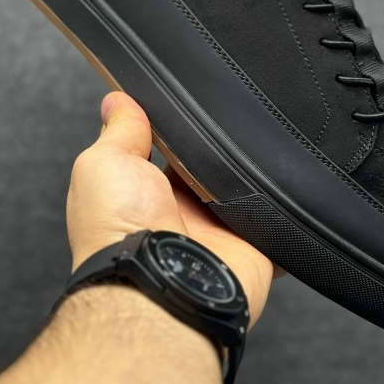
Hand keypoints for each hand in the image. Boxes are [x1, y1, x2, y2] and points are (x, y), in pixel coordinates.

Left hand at [66, 91, 276, 324]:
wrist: (159, 282)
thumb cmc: (117, 232)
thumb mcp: (103, 163)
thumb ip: (118, 131)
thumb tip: (117, 100)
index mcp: (143, 194)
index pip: (168, 150)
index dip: (177, 127)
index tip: (188, 102)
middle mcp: (182, 214)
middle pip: (211, 166)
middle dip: (217, 147)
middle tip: (220, 129)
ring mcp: (219, 230)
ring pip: (246, 185)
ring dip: (247, 170)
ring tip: (245, 152)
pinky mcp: (254, 244)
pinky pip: (277, 215)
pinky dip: (280, 201)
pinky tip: (277, 182)